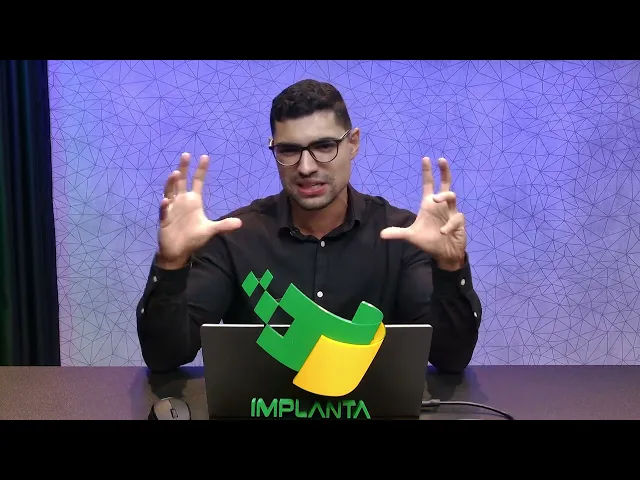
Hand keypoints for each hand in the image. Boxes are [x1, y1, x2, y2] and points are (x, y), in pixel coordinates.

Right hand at [157, 153, 241, 268]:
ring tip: (175, 174)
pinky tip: (166, 201)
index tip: (204, 156)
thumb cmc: (193, 238)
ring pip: (170, 191)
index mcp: (194, 201)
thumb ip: (223, 225)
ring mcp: (172, 208)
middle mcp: (182, 201)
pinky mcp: (165, 218)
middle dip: (183, 168)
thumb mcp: (210, 230)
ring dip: (171, 183)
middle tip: (186, 154)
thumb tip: (240, 223)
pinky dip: (164, 205)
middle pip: (182, 181)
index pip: (197, 181)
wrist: (178, 251)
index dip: (200, 169)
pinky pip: (164, 210)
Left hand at [380, 157, 466, 270]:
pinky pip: (455, 219)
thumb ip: (397, 233)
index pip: (428, 184)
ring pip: (451, 196)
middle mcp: (440, 205)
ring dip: (444, 196)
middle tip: (441, 159)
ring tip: (435, 198)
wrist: (444, 253)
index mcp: (428, 205)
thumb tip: (381, 234)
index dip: (427, 172)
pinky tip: (443, 232)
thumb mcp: (411, 236)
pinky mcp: (458, 221)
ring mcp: (451, 212)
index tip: (425, 158)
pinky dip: (449, 225)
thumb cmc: (429, 240)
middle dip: (444, 171)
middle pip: (445, 183)